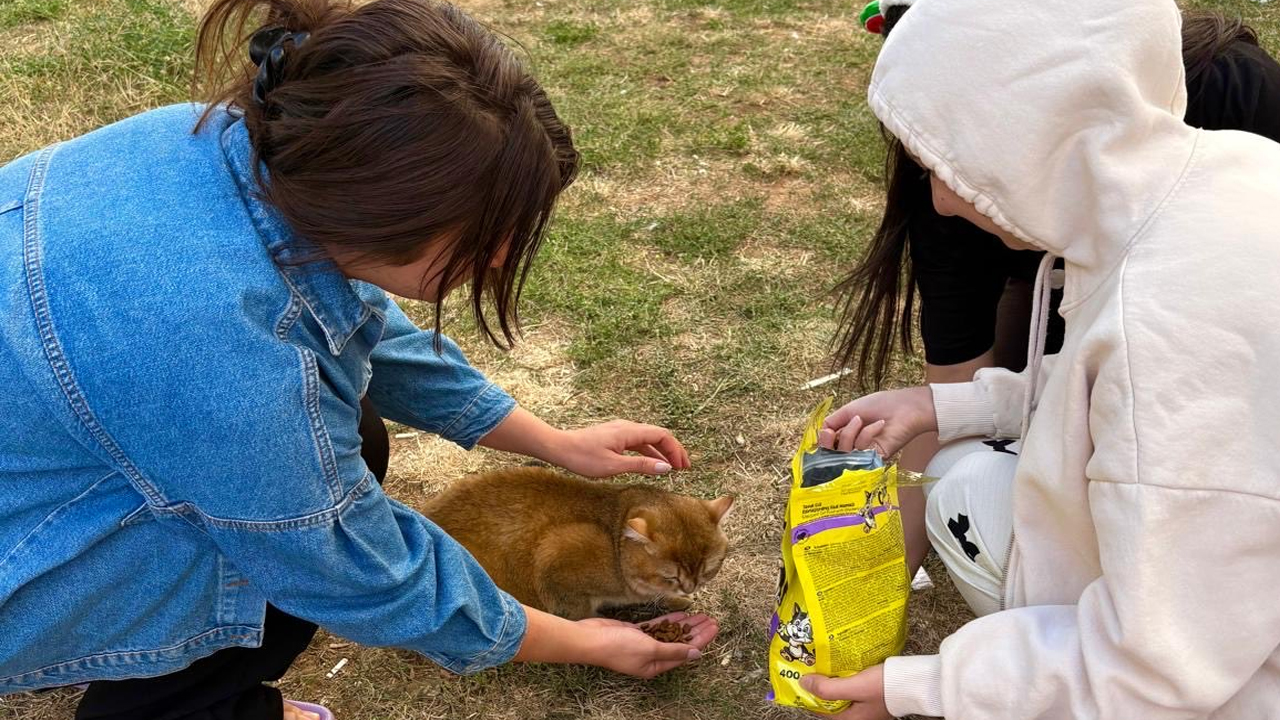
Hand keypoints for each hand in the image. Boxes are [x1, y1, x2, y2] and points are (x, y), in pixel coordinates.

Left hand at [552, 420, 691, 476]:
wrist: (560, 448)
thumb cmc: (584, 458)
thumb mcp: (614, 466)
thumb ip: (642, 466)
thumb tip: (666, 468)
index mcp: (630, 431)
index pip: (662, 436)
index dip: (675, 450)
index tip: (682, 467)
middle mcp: (628, 427)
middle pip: (658, 435)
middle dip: (673, 450)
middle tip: (684, 467)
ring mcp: (621, 431)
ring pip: (648, 439)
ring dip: (662, 452)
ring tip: (672, 467)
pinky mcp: (614, 436)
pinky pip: (638, 442)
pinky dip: (649, 452)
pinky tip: (651, 464)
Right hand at [581, 611, 718, 678]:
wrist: (590, 639)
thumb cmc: (618, 648)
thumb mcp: (650, 650)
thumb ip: (674, 651)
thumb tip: (696, 654)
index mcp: (655, 667)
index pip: (685, 652)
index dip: (701, 640)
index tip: (714, 628)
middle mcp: (651, 657)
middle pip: (680, 643)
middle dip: (696, 632)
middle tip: (712, 620)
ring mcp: (643, 644)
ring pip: (670, 634)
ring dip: (685, 625)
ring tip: (702, 615)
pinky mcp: (635, 632)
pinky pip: (657, 626)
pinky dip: (669, 620)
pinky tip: (682, 614)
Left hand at [801, 665, 892, 719]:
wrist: (914, 681)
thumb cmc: (884, 686)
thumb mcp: (853, 686)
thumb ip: (827, 688)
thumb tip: (803, 683)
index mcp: (852, 719)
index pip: (823, 711)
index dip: (811, 697)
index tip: (803, 680)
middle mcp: (859, 715)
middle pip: (833, 702)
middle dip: (822, 687)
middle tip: (812, 669)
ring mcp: (868, 706)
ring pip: (843, 694)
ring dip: (833, 681)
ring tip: (825, 665)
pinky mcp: (874, 695)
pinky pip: (854, 688)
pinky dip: (846, 678)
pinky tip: (843, 666)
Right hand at [818, 387, 935, 457]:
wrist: (905, 407)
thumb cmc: (881, 405)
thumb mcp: (850, 410)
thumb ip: (832, 422)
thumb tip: (820, 433)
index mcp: (847, 434)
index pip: (828, 446)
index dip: (823, 442)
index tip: (826, 432)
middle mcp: (854, 447)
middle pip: (831, 455)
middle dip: (829, 442)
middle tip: (831, 432)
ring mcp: (864, 454)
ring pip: (844, 454)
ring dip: (849, 433)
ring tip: (860, 420)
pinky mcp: (876, 460)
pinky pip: (861, 454)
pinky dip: (867, 435)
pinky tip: (878, 425)